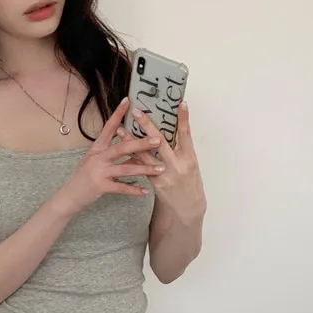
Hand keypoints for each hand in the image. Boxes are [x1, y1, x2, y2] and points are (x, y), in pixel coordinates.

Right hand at [70, 117, 159, 208]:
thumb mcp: (96, 160)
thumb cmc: (84, 176)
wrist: (69, 195)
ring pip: (126, 168)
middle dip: (141, 143)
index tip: (128, 101)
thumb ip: (114, 154)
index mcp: (97, 147)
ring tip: (160, 168)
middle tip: (157, 140)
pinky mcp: (101, 186)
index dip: (118, 114)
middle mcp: (98, 157)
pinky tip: (145, 191)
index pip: (109, 127)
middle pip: (122, 147)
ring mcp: (99, 172)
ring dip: (144, 168)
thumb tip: (134, 147)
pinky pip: (121, 187)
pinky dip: (134, 190)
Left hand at [135, 103, 203, 238]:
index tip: (181, 103)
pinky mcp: (155, 183)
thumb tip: (173, 128)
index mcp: (189, 158)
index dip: (184, 119)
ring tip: (120, 130)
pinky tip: (123, 150)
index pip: (186, 135)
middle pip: (160, 143)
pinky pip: (142, 168)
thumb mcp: (192, 163)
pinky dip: (133, 158)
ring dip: (131, 142)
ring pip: (145, 156)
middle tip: (136, 112)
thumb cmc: (192, 182)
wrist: (189, 208)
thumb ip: (182, 148)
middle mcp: (176, 166)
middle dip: (147, 126)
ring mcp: (164, 176)